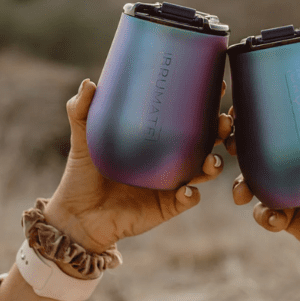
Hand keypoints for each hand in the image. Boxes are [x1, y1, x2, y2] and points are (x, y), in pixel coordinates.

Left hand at [45, 78, 233, 253]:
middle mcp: (171, 159)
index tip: (219, 87)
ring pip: (205, 170)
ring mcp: (172, 183)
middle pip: (207, 141)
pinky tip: (186, 191)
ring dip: (213, 164)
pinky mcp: (168, 206)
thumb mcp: (82, 139)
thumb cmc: (82, 174)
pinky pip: (187, 200)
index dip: (209, 102)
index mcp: (158, 138)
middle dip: (221, 131)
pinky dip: (190, 196)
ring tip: (210, 161)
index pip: (189, 116)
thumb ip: (82, 112)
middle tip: (222, 121)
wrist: (77, 216)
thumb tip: (89, 84)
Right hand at [229, 86, 299, 264]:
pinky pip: (266, 216)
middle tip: (230, 144)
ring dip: (240, 185)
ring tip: (242, 192)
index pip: (276, 122)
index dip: (252, 113)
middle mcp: (294, 166)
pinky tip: (274, 218)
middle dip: (233, 145)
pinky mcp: (289, 219)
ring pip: (252, 184)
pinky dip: (264, 216)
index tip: (238, 107)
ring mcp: (288, 193)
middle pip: (253, 150)